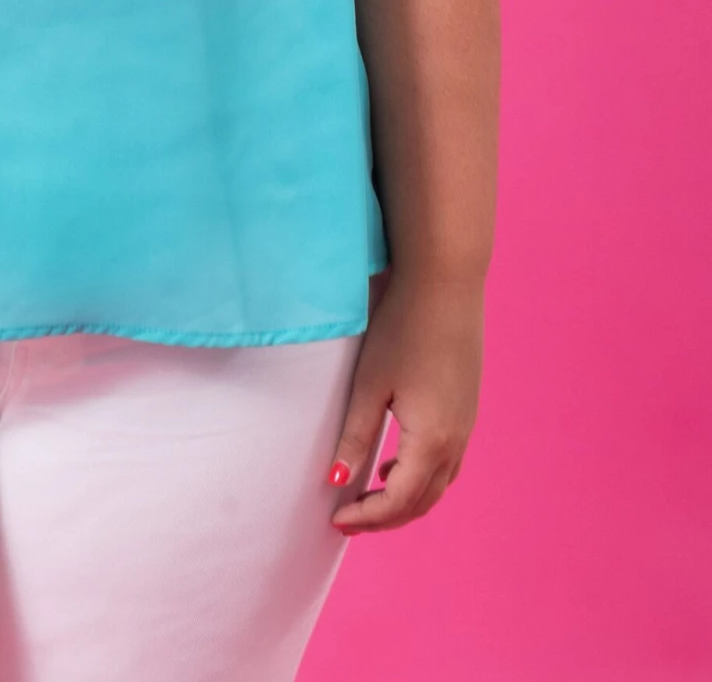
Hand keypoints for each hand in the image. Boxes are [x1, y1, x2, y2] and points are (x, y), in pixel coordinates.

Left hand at [327, 268, 483, 533]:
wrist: (446, 284)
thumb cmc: (402, 328)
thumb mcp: (369, 384)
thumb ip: (354, 435)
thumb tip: (335, 481)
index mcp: (431, 440)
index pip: (399, 501)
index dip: (368, 518)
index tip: (336, 520)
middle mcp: (456, 440)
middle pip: (423, 501)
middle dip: (386, 517)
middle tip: (350, 518)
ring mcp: (467, 424)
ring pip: (438, 484)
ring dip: (406, 499)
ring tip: (369, 497)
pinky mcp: (467, 408)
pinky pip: (447, 461)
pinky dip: (422, 476)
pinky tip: (395, 462)